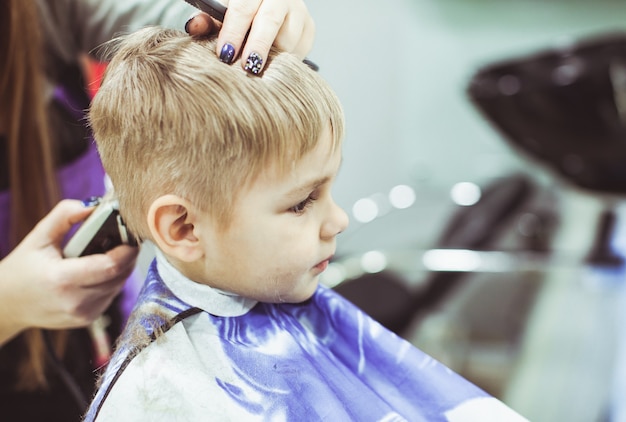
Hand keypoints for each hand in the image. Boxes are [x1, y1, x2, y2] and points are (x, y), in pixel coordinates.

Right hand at [0, 200, 137, 344]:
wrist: (7, 304)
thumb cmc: (23, 268)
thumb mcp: (39, 236)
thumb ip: (65, 216)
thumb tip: (94, 206)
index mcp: (62, 280)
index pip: (110, 266)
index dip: (127, 250)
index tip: (132, 234)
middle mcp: (75, 301)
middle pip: (119, 275)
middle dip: (127, 256)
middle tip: (126, 238)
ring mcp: (83, 314)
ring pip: (118, 285)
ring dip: (121, 268)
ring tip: (114, 251)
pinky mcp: (88, 319)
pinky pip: (111, 295)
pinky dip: (111, 281)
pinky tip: (101, 270)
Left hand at [185, 0, 314, 72]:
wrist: (265, 8)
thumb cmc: (238, 14)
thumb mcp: (221, 13)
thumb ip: (207, 21)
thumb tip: (194, 27)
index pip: (243, 8)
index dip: (233, 32)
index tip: (225, 54)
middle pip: (270, 20)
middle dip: (257, 46)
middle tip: (247, 68)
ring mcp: (299, 11)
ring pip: (288, 38)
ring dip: (272, 56)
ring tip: (257, 68)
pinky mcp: (309, 28)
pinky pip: (300, 50)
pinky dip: (286, 60)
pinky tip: (273, 63)